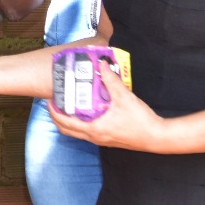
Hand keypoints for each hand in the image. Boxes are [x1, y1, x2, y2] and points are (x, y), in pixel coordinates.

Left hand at [47, 60, 165, 150]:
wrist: (156, 137)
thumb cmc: (140, 120)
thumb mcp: (124, 97)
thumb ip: (111, 80)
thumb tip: (101, 64)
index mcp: (94, 128)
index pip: (64, 122)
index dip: (53, 111)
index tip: (48, 100)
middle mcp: (94, 137)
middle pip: (66, 130)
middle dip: (57, 116)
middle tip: (54, 103)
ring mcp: (100, 140)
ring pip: (76, 133)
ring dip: (68, 121)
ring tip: (68, 105)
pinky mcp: (107, 140)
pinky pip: (87, 133)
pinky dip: (80, 123)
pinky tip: (87, 111)